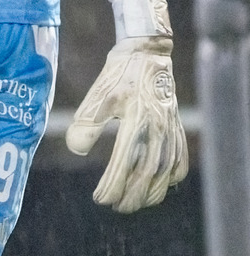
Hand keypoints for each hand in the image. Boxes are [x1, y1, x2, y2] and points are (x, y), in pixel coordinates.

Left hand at [66, 36, 187, 211]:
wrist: (146, 50)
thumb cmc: (119, 71)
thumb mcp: (99, 94)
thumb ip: (87, 122)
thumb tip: (75, 149)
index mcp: (136, 119)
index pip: (124, 163)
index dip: (112, 184)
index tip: (99, 197)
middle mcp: (157, 127)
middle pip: (147, 173)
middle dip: (131, 195)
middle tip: (116, 206)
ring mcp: (170, 128)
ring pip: (165, 171)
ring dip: (151, 191)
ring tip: (136, 202)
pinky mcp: (176, 125)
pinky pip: (180, 159)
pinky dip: (173, 176)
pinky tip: (163, 184)